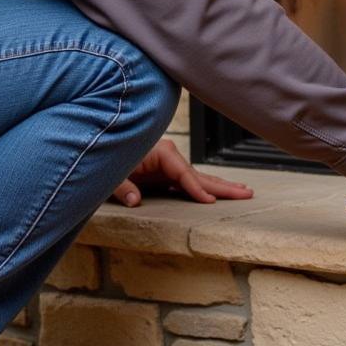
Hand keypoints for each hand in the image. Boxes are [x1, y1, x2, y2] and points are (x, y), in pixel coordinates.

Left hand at [110, 138, 253, 206]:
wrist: (98, 144)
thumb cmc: (106, 156)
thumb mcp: (111, 174)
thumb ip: (122, 187)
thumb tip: (134, 201)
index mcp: (160, 153)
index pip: (184, 173)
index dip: (197, 188)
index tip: (210, 201)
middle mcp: (168, 157)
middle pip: (200, 174)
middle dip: (223, 185)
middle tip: (247, 193)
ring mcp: (169, 165)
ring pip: (199, 177)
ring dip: (220, 186)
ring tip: (243, 192)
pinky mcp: (165, 174)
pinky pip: (189, 182)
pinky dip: (205, 187)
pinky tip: (217, 194)